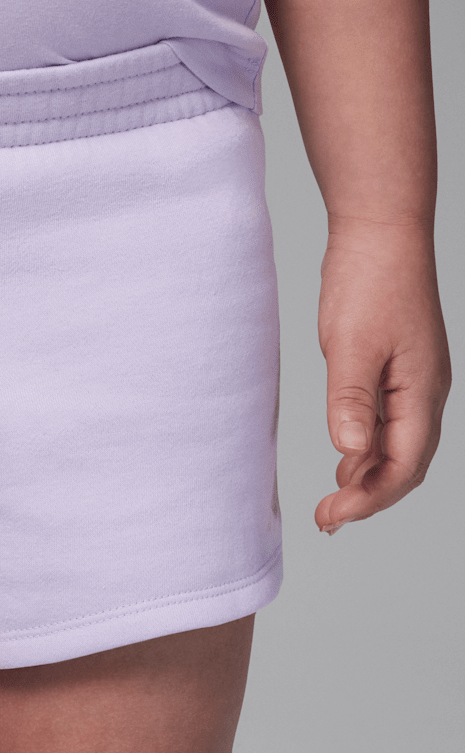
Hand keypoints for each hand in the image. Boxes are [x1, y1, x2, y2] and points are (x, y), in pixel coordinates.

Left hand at [314, 218, 450, 534]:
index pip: (403, 466)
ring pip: (398, 449)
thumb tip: (353, 453)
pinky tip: (345, 461)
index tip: (329, 516)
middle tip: (326, 519)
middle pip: (406, 466)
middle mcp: (425, 393)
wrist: (379, 233)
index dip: (368, 499)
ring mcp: (413, 383)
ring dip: (368, 479)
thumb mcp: (351, 344)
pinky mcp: (396, 372)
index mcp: (422, 392)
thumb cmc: (369, 282)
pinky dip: (367, 452)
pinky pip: (389, 426)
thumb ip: (352, 400)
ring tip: (332, 502)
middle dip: (369, 498)